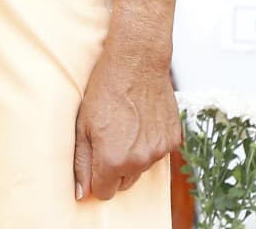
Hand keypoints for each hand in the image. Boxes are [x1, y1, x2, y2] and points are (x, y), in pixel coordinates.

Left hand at [73, 46, 180, 201]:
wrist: (136, 63)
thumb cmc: (105, 89)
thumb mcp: (83, 123)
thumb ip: (82, 161)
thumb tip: (82, 193)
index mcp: (113, 160)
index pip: (104, 192)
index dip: (97, 178)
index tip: (94, 162)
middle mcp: (139, 161)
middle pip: (124, 183)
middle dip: (114, 169)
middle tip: (108, 140)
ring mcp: (158, 151)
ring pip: (141, 168)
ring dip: (132, 156)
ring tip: (125, 125)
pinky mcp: (173, 140)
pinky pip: (157, 153)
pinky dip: (149, 143)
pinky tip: (141, 121)